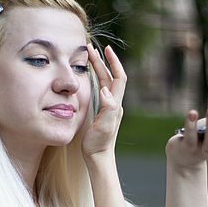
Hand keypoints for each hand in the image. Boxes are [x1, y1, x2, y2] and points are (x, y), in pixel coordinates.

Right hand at [81, 44, 126, 160]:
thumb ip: (107, 109)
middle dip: (101, 61)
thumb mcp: (103, 127)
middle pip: (110, 76)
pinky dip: (95, 78)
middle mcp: (114, 104)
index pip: (118, 77)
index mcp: (115, 105)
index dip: (113, 62)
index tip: (105, 49)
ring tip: (89, 57)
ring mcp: (109, 107)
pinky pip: (101, 89)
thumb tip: (106, 91)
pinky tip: (89, 76)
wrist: (99, 158)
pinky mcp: (103, 111)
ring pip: (105, 82)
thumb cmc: (98, 144)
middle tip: (89, 48)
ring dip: (98, 68)